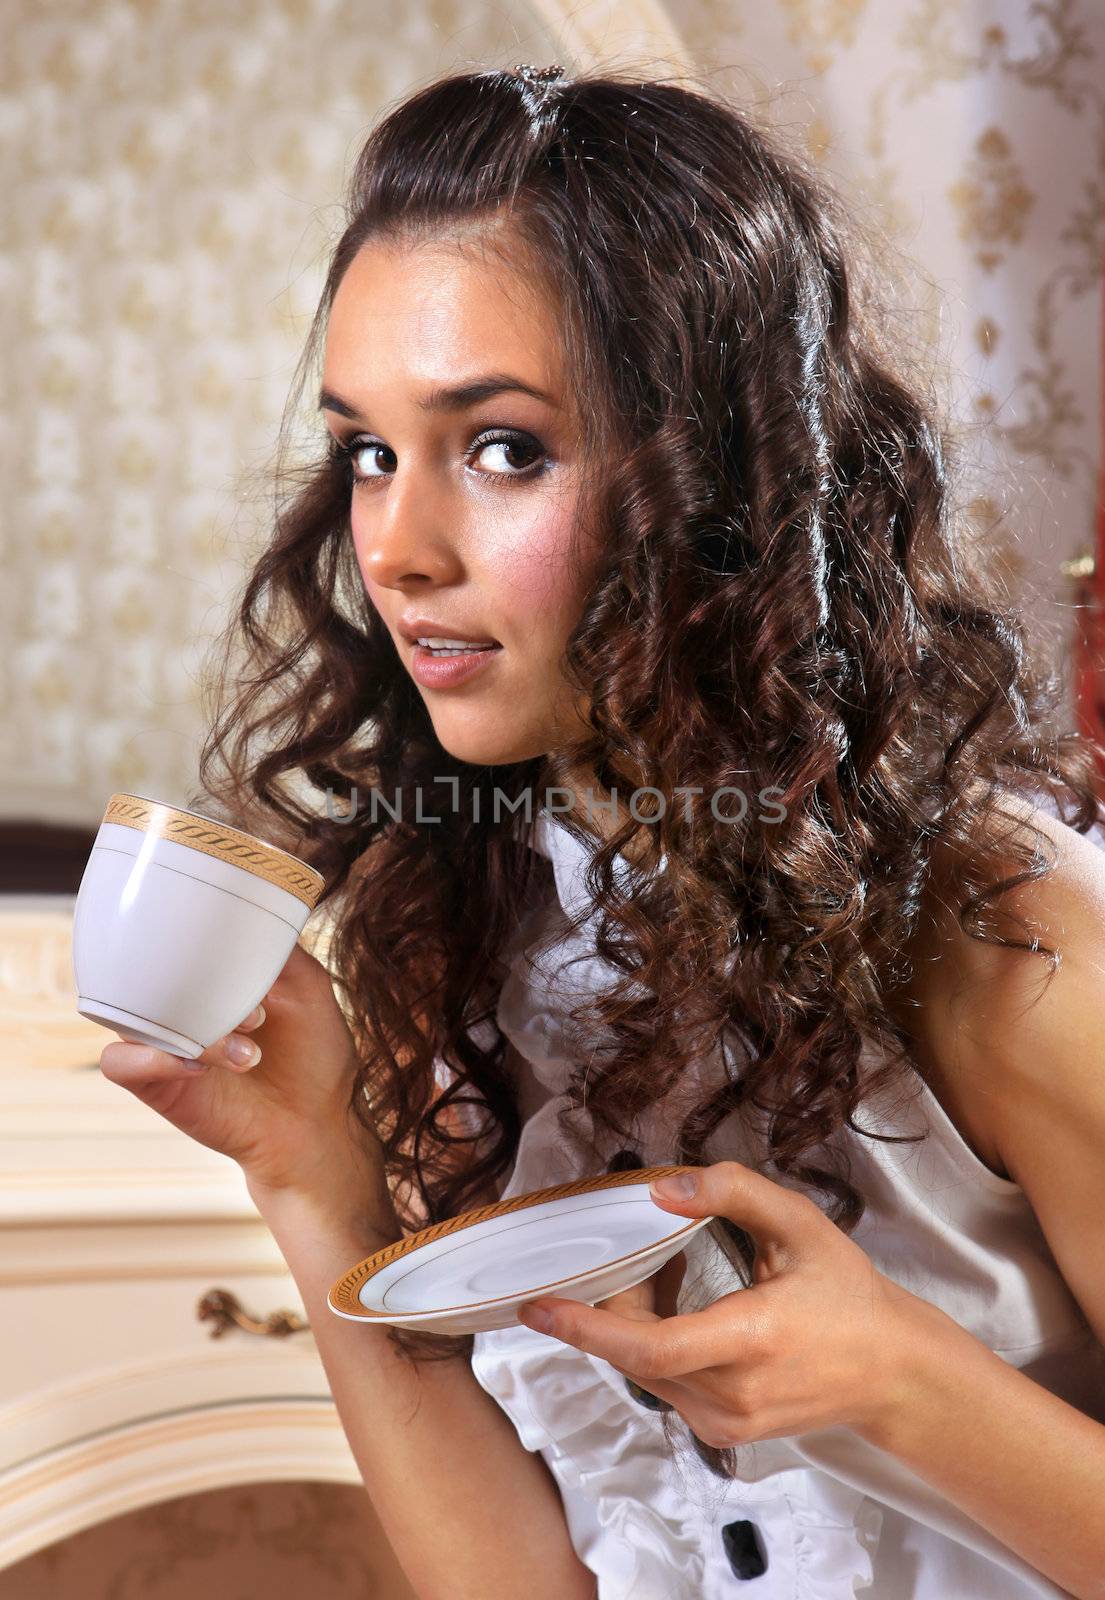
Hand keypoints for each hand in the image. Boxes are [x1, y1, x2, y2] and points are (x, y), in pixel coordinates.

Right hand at [97, 939, 386, 1204]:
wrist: (319, 1123)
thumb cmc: (315, 1053)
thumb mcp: (307, 986)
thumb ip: (279, 949)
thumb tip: (256, 909)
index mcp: (209, 979)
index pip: (171, 939)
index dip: (194, 935)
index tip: (238, 953)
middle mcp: (180, 1007)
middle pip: (146, 972)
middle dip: (194, 985)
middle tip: (257, 1016)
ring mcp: (164, 1044)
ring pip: (134, 1016)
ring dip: (187, 1029)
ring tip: (248, 1052)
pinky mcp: (156, 1084)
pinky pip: (118, 1062)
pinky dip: (150, 1058)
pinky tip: (198, 1066)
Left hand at [516, 1160, 916, 1445]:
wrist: (892, 1373)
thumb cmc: (848, 1294)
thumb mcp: (801, 1224)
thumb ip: (733, 1192)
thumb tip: (663, 1189)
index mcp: (752, 1340)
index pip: (650, 1347)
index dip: (587, 1328)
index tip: (539, 1305)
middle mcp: (733, 1394)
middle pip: (635, 1354)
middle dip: (608, 1303)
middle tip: (614, 1254)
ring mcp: (726, 1422)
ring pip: (644, 1371)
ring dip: (629, 1322)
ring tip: (654, 1271)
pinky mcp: (723, 1433)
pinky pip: (663, 1385)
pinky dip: (653, 1344)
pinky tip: (675, 1305)